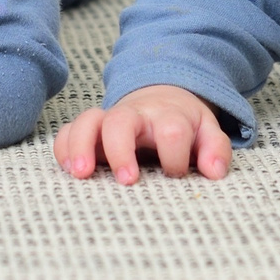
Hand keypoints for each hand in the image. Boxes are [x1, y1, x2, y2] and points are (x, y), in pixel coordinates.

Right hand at [54, 85, 231, 183]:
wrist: (161, 98)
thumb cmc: (184, 124)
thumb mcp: (207, 132)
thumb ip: (215, 150)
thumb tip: (215, 173)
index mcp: (167, 116)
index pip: (171, 130)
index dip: (174, 155)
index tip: (175, 174)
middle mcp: (135, 115)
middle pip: (121, 121)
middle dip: (121, 150)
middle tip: (127, 181)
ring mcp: (108, 120)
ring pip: (87, 121)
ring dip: (81, 146)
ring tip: (81, 174)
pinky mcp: (90, 130)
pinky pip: (68, 131)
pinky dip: (64, 148)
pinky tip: (68, 170)